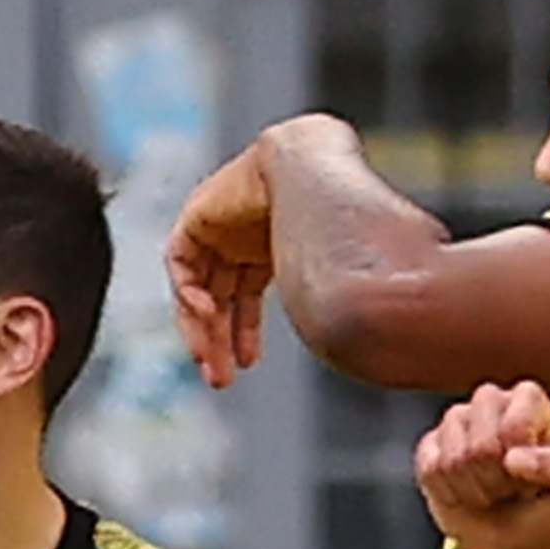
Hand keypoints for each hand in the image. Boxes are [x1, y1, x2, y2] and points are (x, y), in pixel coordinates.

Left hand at [165, 121, 316, 387]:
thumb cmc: (330, 216)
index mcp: (269, 247)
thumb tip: (369, 340)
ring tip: (210, 364)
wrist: (310, 169)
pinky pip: (180, 265)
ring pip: (197, 287)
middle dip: (219, 341)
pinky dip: (187, 293)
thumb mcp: (324, 273)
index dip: (244, 332)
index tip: (248, 364)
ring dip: (202, 327)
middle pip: (219, 298)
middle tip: (221, 380)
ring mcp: (216, 228)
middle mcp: (239, 239)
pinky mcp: (195, 217)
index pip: (245, 297)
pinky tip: (206, 314)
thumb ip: (332, 301)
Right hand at [414, 381, 549, 548]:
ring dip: (475, 492)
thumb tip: (515, 459)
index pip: (514, 429)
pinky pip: (431, 471)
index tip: (532, 479)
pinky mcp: (430, 446)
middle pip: (481, 447)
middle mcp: (490, 401)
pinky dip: (450, 494)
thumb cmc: (546, 502)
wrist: (517, 534)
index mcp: (528, 399)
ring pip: (453, 461)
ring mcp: (456, 422)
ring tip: (491, 492)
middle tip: (510, 489)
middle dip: (497, 482)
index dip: (522, 467)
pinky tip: (466, 494)